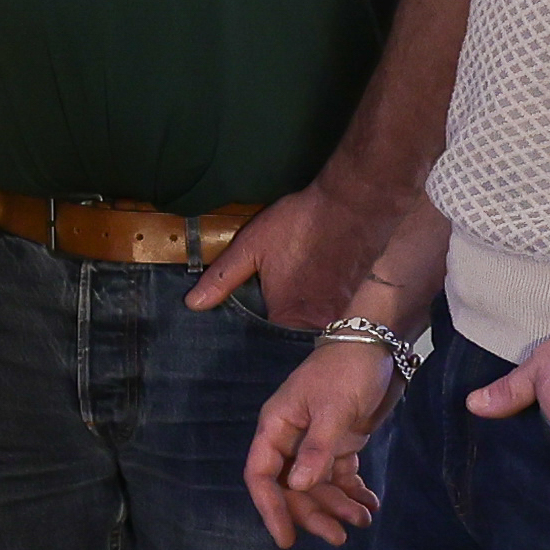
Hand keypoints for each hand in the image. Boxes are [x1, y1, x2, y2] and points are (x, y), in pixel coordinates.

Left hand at [186, 178, 386, 330]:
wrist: (352, 204)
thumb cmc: (298, 224)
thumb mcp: (250, 247)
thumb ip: (222, 280)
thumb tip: (193, 305)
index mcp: (289, 319)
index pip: (267, 345)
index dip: (255, 340)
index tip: (241, 338)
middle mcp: (318, 324)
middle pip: (293, 339)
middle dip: (279, 332)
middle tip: (265, 314)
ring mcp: (341, 313)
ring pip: (315, 326)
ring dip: (303, 318)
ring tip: (292, 303)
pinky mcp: (356, 299)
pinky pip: (333, 313)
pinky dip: (321, 305)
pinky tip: (313, 290)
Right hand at [245, 335, 401, 547]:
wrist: (379, 345)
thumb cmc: (347, 370)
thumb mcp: (333, 409)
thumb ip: (316, 449)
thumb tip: (298, 486)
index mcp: (277, 427)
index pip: (262, 475)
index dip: (271, 508)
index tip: (287, 538)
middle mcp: (292, 438)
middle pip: (293, 487)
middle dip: (314, 513)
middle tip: (339, 537)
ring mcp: (316, 442)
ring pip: (318, 486)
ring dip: (338, 506)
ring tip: (364, 519)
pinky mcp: (341, 442)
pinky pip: (340, 476)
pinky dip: (353, 492)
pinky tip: (370, 504)